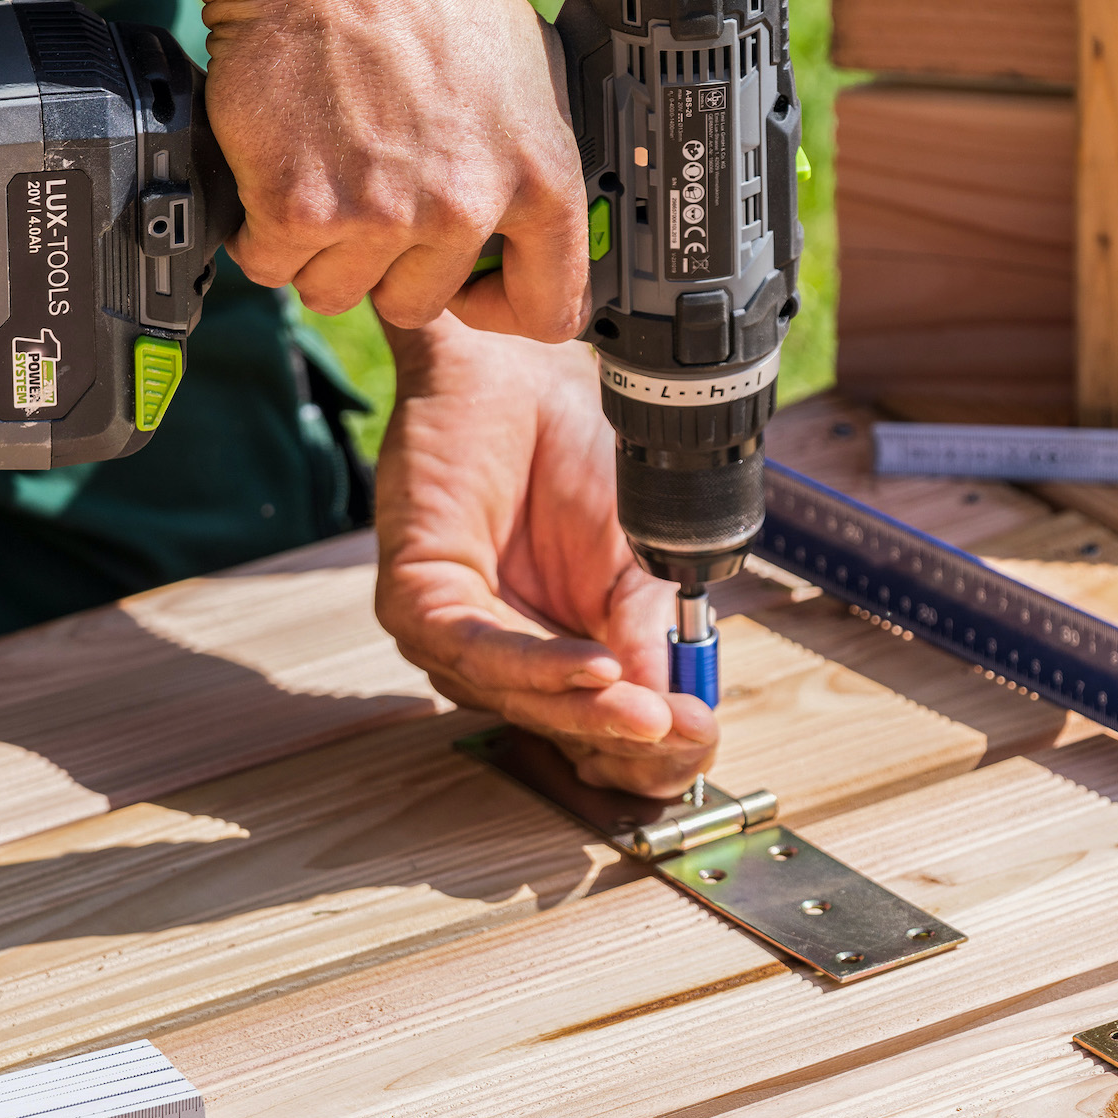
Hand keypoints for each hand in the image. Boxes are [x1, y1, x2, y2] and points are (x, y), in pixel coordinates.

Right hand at [202, 0, 590, 341]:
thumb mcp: (525, 66)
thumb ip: (532, 155)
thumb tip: (531, 217)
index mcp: (540, 178)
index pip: (551, 310)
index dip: (505, 310)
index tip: (473, 292)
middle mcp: (466, 207)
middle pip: (420, 305)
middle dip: (388, 263)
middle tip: (367, 196)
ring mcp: (383, 215)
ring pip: (340, 291)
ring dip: (320, 250)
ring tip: (321, 171)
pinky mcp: (301, 210)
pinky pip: (272, 264)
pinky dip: (261, 229)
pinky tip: (276, 168)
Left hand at [374, 316, 717, 794]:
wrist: (525, 368)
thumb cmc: (578, 454)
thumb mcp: (639, 556)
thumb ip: (648, 633)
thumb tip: (674, 708)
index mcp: (566, 654)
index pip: (605, 731)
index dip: (654, 748)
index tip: (702, 734)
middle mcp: (508, 659)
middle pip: (565, 731)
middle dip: (628, 740)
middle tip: (683, 733)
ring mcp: (456, 639)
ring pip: (522, 701)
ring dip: (587, 709)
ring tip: (646, 709)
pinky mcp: (415, 603)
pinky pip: (478, 652)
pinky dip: (537, 665)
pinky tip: (592, 666)